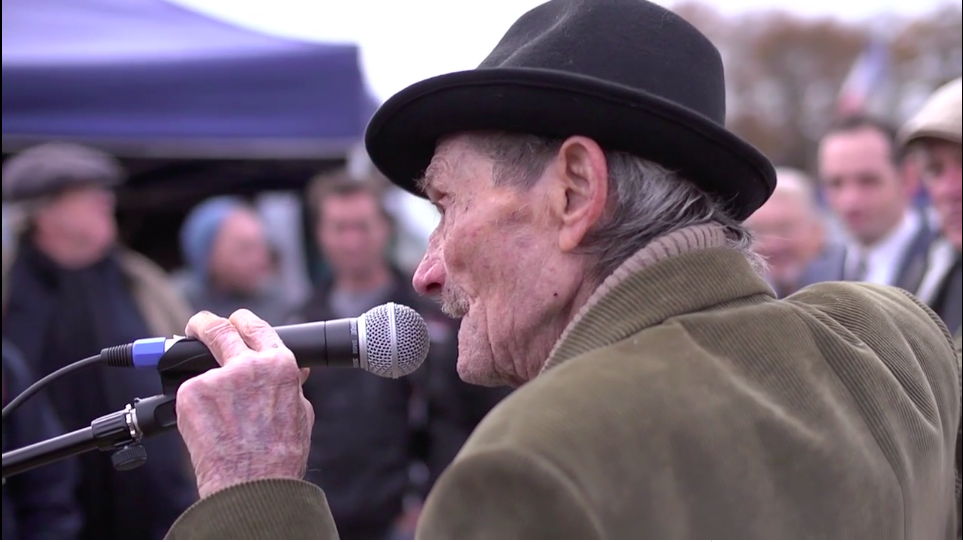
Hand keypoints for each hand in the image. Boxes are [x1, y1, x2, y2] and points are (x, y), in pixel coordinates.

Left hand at [175, 309, 313, 498]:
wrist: (252, 485)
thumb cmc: (280, 456)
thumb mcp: (299, 412)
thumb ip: (291, 385)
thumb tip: (296, 371)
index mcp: (279, 364)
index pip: (256, 326)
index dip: (242, 321)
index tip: (233, 322)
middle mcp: (248, 364)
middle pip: (218, 328)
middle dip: (204, 324)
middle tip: (197, 327)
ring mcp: (216, 378)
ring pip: (202, 369)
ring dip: (205, 382)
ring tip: (213, 411)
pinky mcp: (191, 394)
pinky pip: (191, 394)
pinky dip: (195, 408)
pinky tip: (209, 429)